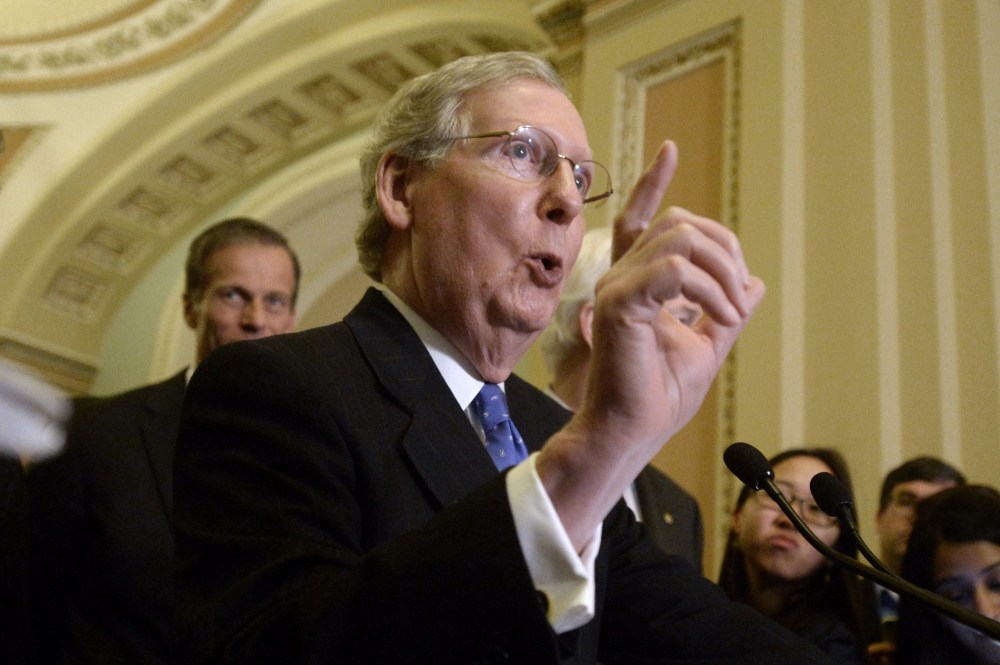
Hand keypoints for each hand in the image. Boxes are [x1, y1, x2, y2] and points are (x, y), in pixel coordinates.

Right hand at [584, 140, 763, 446]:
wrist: (632, 432)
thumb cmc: (659, 397)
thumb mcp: (706, 347)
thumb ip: (725, 312)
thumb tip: (755, 283)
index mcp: (636, 282)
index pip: (641, 220)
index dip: (653, 182)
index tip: (671, 149)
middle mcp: (621, 277)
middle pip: (679, 222)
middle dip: (725, 246)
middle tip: (737, 294)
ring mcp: (616, 287)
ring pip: (680, 238)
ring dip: (722, 270)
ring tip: (731, 312)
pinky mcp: (620, 305)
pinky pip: (674, 271)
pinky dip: (709, 289)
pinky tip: (722, 316)